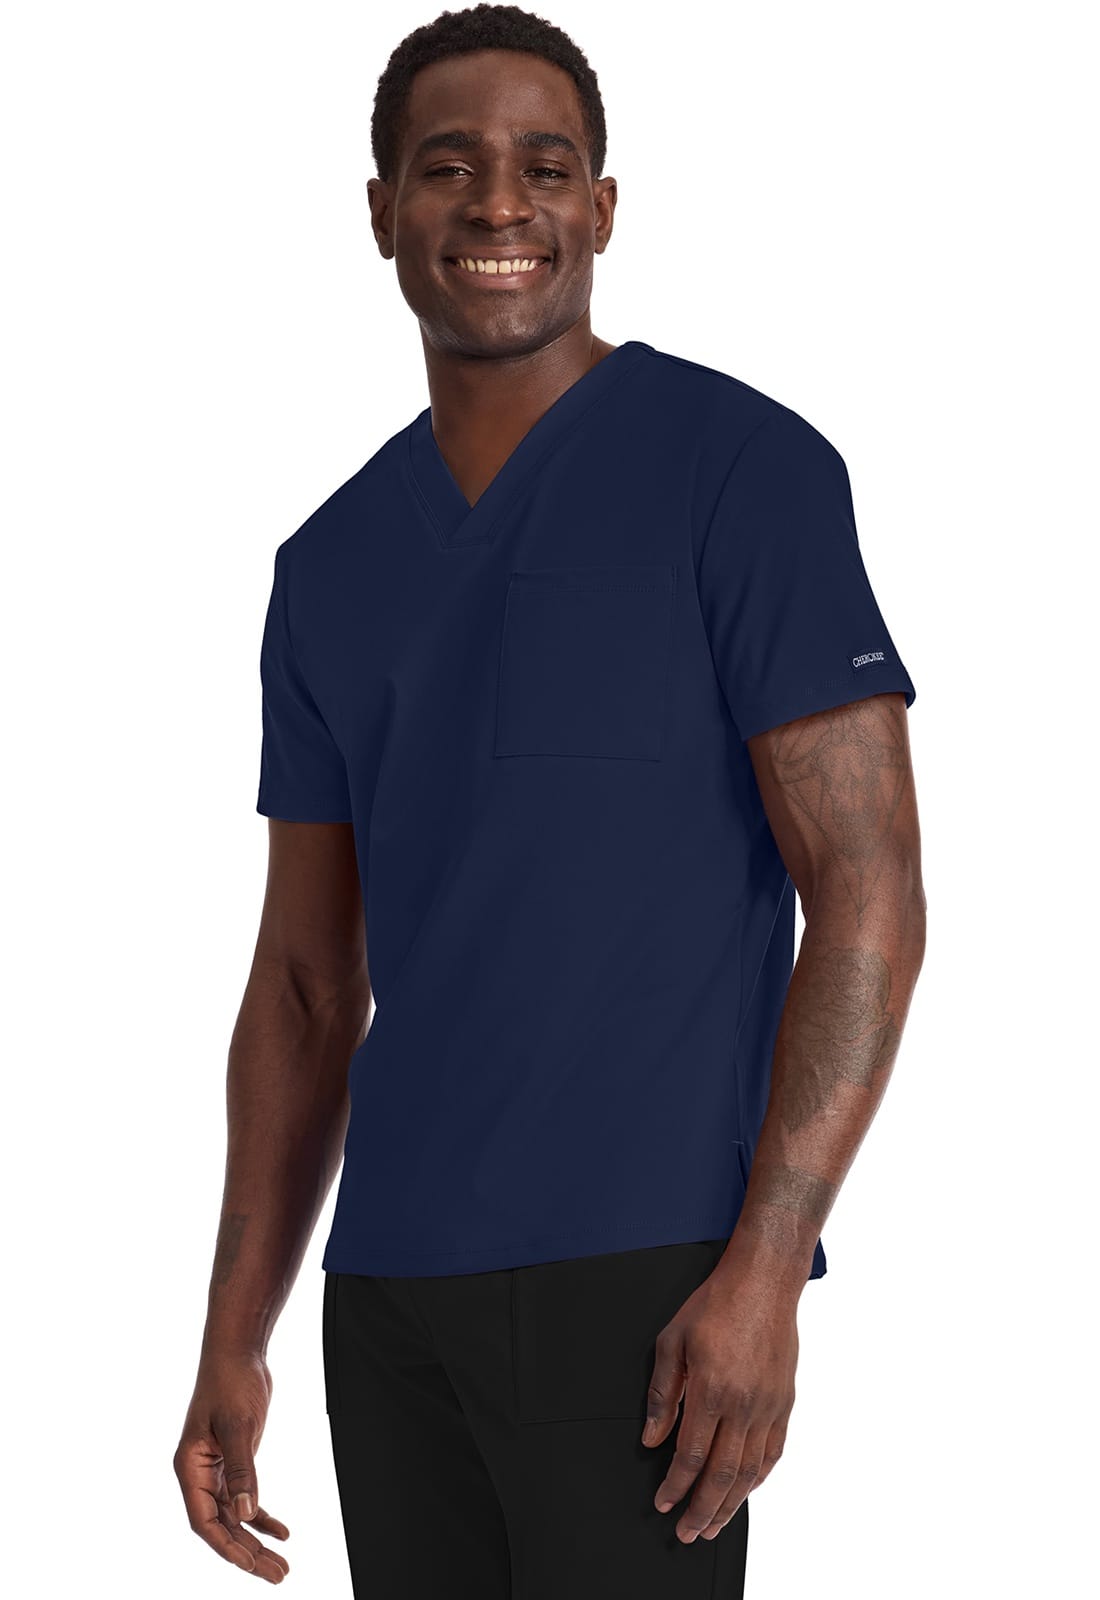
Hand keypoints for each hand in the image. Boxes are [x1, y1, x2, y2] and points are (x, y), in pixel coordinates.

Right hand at [173, 1348, 289, 1581]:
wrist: (238, 1352)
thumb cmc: (231, 1381)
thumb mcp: (239, 1425)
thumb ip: (243, 1469)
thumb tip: (248, 1513)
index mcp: (190, 1467)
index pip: (204, 1520)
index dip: (226, 1546)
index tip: (251, 1565)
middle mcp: (199, 1474)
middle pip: (222, 1525)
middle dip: (248, 1553)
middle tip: (278, 1576)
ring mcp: (216, 1469)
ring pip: (235, 1516)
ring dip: (257, 1541)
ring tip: (282, 1567)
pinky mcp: (234, 1461)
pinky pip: (246, 1498)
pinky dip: (263, 1516)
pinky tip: (284, 1532)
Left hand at [640, 1257, 798, 1542]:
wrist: (763, 1283)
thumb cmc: (714, 1305)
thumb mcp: (672, 1341)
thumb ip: (663, 1393)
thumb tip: (653, 1438)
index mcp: (711, 1388)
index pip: (690, 1455)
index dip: (675, 1486)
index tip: (663, 1503)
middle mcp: (743, 1404)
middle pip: (721, 1473)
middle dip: (702, 1509)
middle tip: (687, 1533)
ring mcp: (768, 1406)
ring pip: (749, 1471)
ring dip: (730, 1504)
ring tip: (713, 1525)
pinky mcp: (784, 1403)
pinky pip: (772, 1453)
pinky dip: (757, 1479)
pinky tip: (744, 1491)